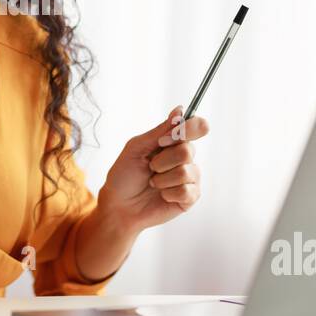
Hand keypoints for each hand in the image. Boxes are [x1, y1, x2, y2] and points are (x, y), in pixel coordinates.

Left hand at [98, 106, 209, 232]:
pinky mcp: (190, 197)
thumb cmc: (124, 176)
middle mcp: (185, 157)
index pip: (196, 127)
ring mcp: (190, 177)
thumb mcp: (137, 147)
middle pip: (187, 150)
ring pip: (185, 171)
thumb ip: (160, 131)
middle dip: (162, 161)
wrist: (119, 205)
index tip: (165, 141)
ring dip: (162, 179)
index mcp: (173, 142)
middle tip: (150, 168)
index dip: (188, 129)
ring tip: (153, 183)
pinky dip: (168, 193)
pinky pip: (186, 191)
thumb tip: (180, 110)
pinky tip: (162, 195)